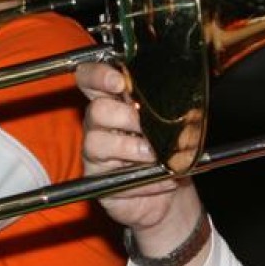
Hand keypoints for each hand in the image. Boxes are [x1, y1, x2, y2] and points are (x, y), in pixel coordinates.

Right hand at [75, 62, 196, 236]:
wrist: (174, 189)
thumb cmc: (170, 149)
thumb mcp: (171, 123)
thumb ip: (164, 108)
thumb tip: (171, 100)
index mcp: (113, 100)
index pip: (90, 79)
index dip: (98, 75)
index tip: (119, 82)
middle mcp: (99, 124)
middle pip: (96, 109)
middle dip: (124, 116)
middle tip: (146, 126)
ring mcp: (95, 152)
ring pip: (96, 142)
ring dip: (130, 148)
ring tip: (154, 156)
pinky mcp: (98, 181)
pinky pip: (112, 178)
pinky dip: (144, 180)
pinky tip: (164, 179)